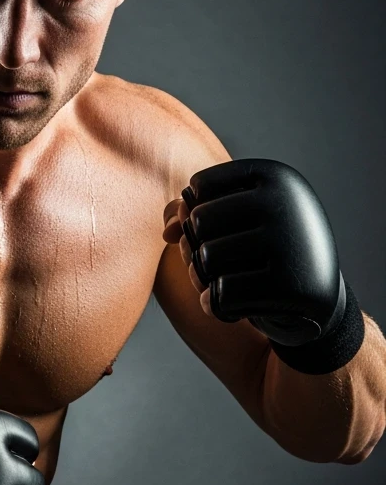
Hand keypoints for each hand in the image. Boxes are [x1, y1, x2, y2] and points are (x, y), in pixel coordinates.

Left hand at [162, 158, 345, 345]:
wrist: (315, 299)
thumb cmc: (262, 251)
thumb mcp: (234, 221)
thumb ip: (189, 211)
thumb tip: (168, 231)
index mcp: (276, 176)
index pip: (200, 186)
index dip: (195, 215)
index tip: (220, 230)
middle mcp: (286, 202)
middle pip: (199, 221)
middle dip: (195, 248)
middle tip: (215, 264)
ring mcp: (290, 243)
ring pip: (206, 258)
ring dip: (202, 279)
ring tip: (223, 284)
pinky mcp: (290, 286)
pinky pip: (221, 294)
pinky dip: (216, 305)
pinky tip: (236, 307)